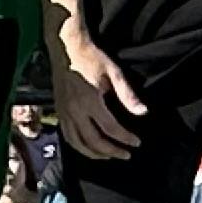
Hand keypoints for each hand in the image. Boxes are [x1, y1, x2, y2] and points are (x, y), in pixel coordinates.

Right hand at [53, 25, 149, 159]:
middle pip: (93, 141)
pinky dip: (79, 146)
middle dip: (112, 151)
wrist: (65, 47)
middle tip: (126, 155)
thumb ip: (127, 94)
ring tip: (109, 155)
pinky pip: (67, 136)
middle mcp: (75, 110)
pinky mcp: (59, 111)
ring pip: (78, 143)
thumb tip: (143, 112)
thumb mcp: (114, 72)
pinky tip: (89, 147)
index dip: (125, 138)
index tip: (137, 143)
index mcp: (90, 101)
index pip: (110, 128)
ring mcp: (64, 112)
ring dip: (95, 154)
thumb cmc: (91, 57)